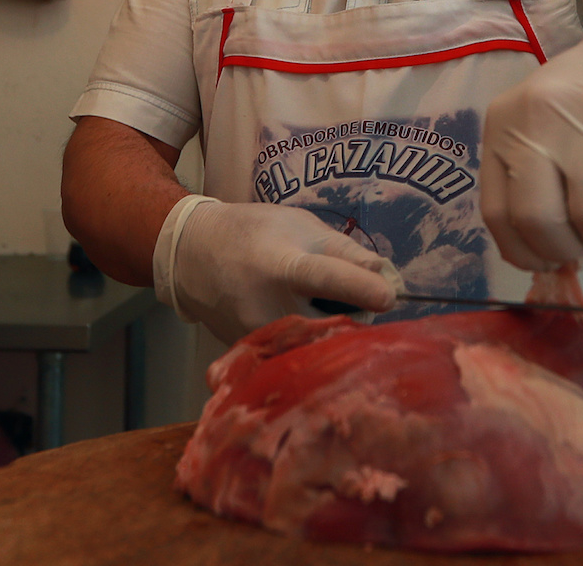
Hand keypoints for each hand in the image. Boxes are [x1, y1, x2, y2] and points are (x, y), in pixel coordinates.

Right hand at [153, 197, 401, 343]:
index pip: (322, 277)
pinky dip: (313, 342)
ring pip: (315, 345)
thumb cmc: (253, 232)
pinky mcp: (252, 357)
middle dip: (357, 317)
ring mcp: (255, 339)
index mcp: (280, 266)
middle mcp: (265, 309)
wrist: (191, 257)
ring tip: (328, 308)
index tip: (390, 297)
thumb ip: (346, 251)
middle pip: (329, 323)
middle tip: (365, 301)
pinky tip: (308, 323)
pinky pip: (296, 354)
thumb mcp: (300, 224)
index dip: (357, 287)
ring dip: (336, 331)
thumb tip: (388, 277)